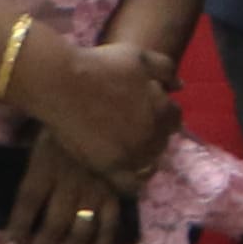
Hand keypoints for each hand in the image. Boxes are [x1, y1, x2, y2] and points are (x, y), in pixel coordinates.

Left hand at [3, 126, 132, 243]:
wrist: (108, 107)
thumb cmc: (64, 123)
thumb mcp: (37, 134)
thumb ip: (27, 158)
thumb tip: (3, 181)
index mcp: (46, 166)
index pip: (27, 203)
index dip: (17, 230)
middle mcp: (69, 182)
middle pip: (53, 224)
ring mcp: (95, 187)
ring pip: (81, 228)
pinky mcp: (115, 189)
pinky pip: (111, 222)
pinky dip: (102, 242)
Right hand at [27, 35, 178, 183]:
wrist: (62, 83)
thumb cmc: (100, 65)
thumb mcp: (140, 58)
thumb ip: (166, 70)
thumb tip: (180, 86)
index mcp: (163, 109)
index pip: (175, 118)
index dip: (164, 114)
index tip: (149, 113)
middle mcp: (152, 134)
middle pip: (162, 141)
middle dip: (153, 134)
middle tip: (134, 130)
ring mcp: (131, 152)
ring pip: (148, 162)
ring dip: (143, 156)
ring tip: (127, 149)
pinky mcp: (108, 167)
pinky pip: (129, 185)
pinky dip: (132, 182)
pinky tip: (124, 173)